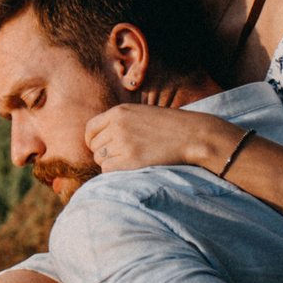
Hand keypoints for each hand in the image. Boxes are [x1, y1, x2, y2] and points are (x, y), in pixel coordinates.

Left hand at [83, 103, 228, 172]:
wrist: (191, 134)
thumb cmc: (168, 126)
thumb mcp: (140, 113)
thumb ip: (120, 122)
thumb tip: (100, 139)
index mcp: (119, 112)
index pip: (90, 128)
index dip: (91, 140)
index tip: (98, 146)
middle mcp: (118, 126)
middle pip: (95, 146)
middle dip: (103, 153)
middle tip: (119, 156)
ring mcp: (124, 143)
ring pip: (100, 158)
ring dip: (110, 162)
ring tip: (127, 161)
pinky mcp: (131, 160)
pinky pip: (108, 169)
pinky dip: (114, 171)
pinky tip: (128, 168)